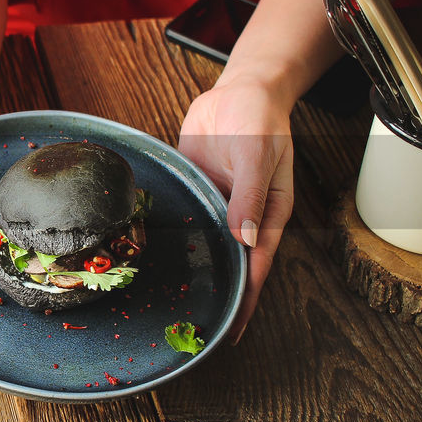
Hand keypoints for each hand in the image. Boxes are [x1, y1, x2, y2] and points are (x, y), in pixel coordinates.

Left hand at [178, 77, 294, 342]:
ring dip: (196, 270)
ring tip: (174, 303)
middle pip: (231, 264)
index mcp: (267, 213)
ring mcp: (219, 204)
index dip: (246, 299)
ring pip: (208, 245)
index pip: (256, 266)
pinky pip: (188, 219)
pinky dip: (175, 238)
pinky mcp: (198, 190)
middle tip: (197, 329)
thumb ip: (250, 196)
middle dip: (219, 295)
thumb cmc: (260, 121)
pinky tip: (154, 257)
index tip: (233, 330)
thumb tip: (245, 237)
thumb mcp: (257, 156)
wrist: (240, 91)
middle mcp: (242, 215)